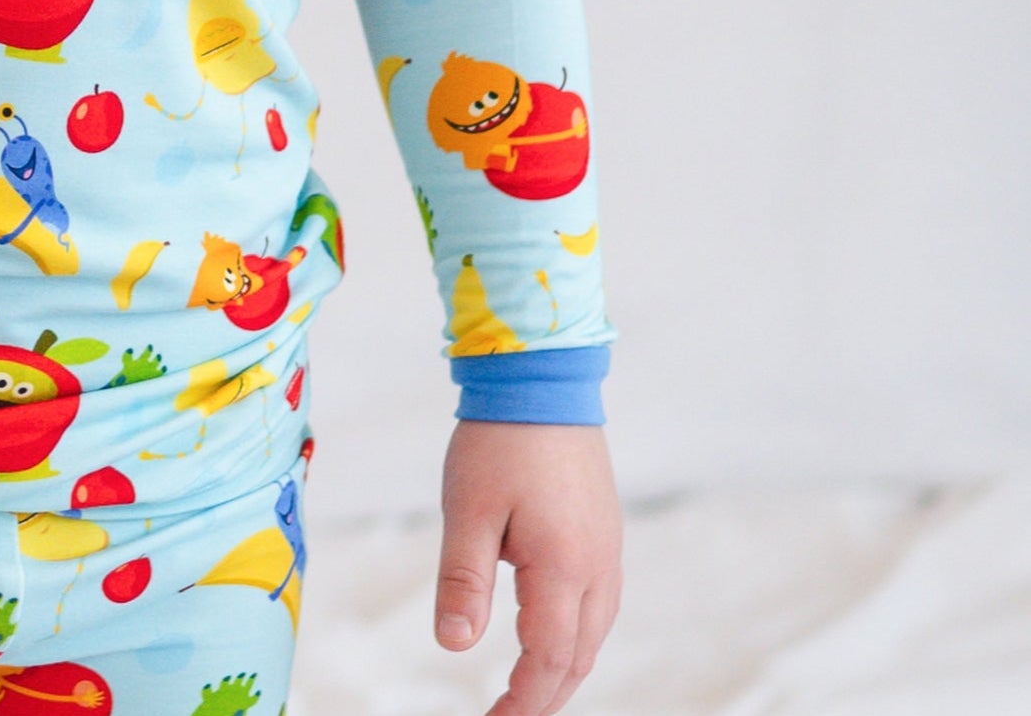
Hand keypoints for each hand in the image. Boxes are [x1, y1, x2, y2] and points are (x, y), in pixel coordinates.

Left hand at [434, 420, 622, 715]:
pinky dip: (574, 636)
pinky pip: (597, 605)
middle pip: (576, 658)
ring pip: (591, 635)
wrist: (542, 378)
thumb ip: (462, 581)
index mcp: (563, 569)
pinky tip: (548, 636)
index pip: (547, 661)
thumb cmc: (499, 441)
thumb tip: (454, 646)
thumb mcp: (467, 509)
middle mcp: (597, 569)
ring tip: (524, 691)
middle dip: (544, 696)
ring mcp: (608, 551)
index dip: (522, 702)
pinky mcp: (605, 534)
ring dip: (561, 669)